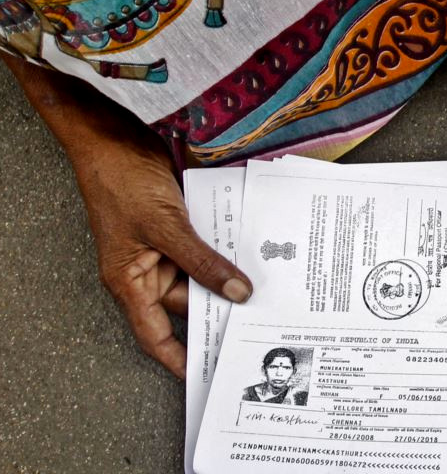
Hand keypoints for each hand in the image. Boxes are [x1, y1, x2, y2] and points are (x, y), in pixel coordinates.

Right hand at [78, 128, 251, 377]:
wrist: (114, 137)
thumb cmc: (122, 182)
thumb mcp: (166, 227)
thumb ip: (203, 262)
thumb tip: (237, 294)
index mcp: (131, 281)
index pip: (154, 333)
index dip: (178, 358)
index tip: (205, 375)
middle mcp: (148, 268)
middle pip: (188, 302)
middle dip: (219, 310)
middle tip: (258, 325)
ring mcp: (164, 245)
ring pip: (202, 272)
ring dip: (228, 276)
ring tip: (266, 291)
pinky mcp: (178, 225)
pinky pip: (207, 245)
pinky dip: (227, 249)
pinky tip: (255, 253)